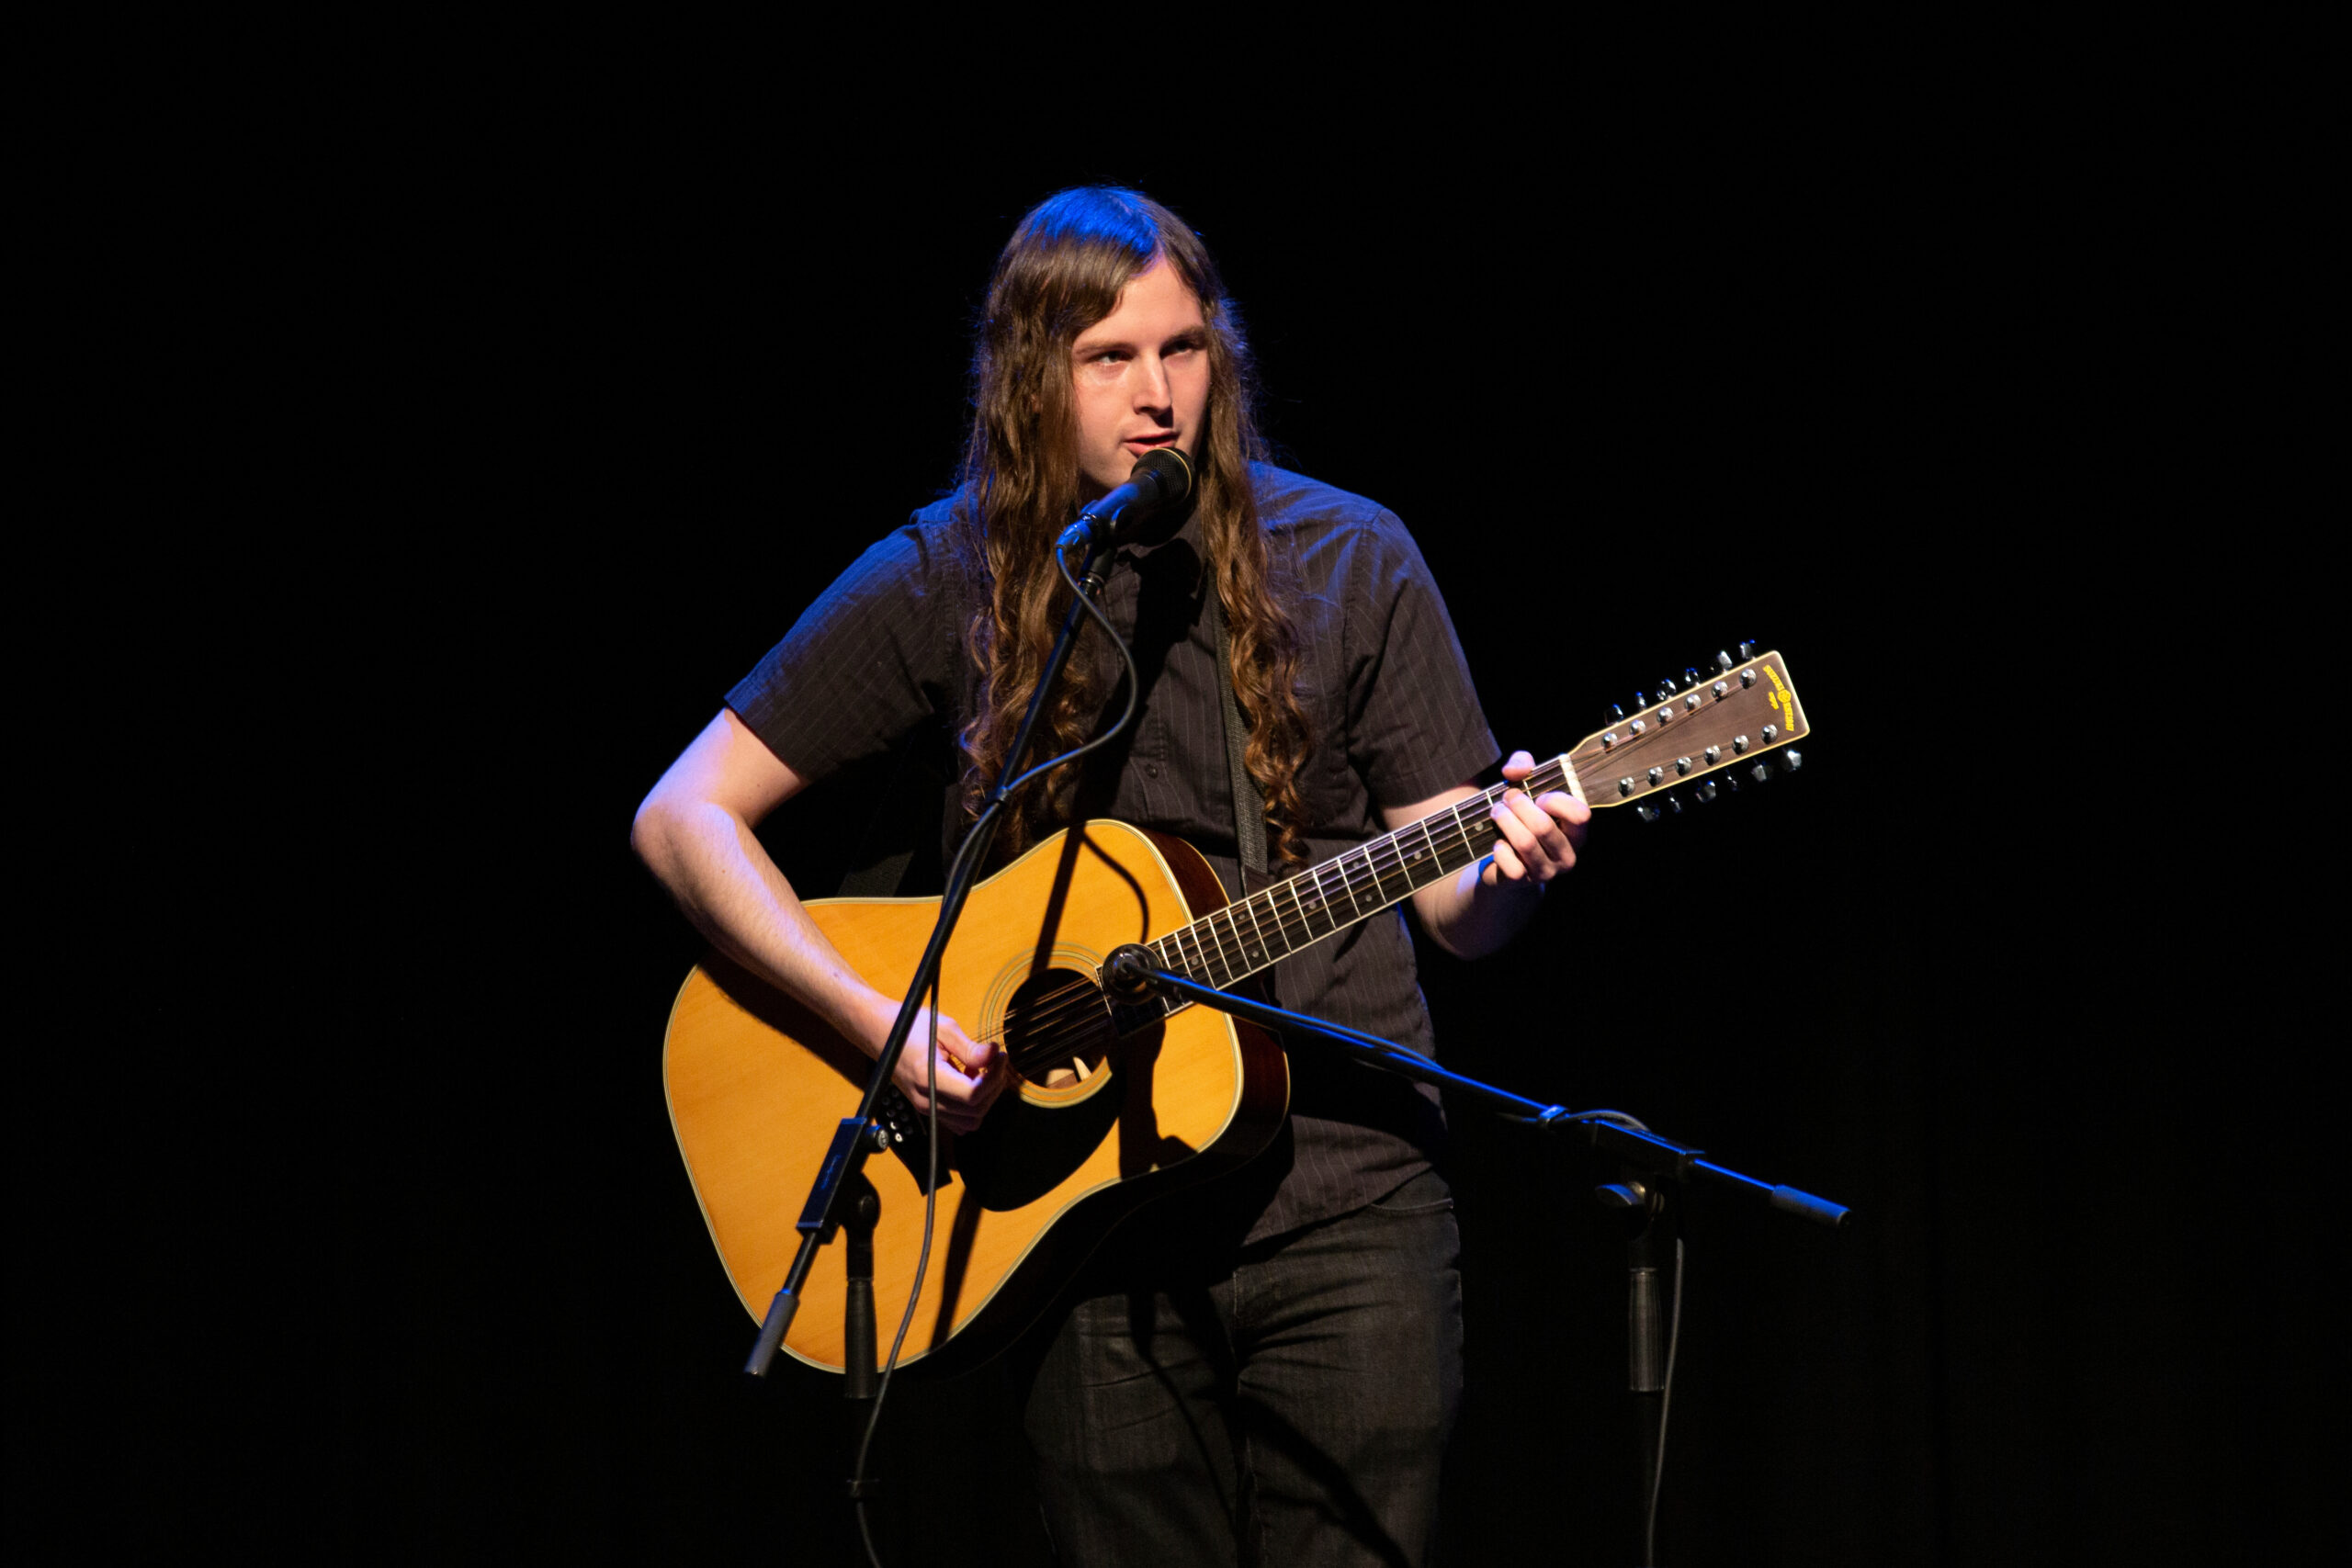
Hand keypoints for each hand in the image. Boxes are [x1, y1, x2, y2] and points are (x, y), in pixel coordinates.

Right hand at [866, 997, 1004, 1134]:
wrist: (880, 1033)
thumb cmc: (910, 1027)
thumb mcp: (944, 1029)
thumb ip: (970, 1048)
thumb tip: (994, 1055)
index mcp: (929, 1078)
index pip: (973, 1095)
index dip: (994, 1077)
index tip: (1000, 1056)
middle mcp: (927, 1100)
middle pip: (976, 1111)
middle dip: (994, 1086)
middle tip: (996, 1061)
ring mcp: (926, 1107)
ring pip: (970, 1121)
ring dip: (984, 1098)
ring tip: (981, 1071)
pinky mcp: (928, 1107)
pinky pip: (958, 1121)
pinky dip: (971, 1107)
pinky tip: (968, 1080)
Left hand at [1483, 749, 1590, 889]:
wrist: (1504, 861)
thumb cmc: (1521, 817)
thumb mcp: (1525, 785)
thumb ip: (1522, 764)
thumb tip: (1513, 771)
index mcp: (1576, 832)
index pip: (1580, 814)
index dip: (1556, 801)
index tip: (1539, 797)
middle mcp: (1567, 854)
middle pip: (1543, 826)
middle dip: (1519, 806)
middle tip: (1506, 798)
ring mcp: (1546, 871)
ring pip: (1525, 842)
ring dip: (1505, 821)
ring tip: (1496, 811)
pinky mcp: (1523, 882)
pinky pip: (1511, 865)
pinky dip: (1500, 850)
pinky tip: (1497, 843)